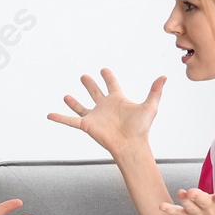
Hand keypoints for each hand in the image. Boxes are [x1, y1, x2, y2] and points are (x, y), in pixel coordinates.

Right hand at [46, 68, 165, 155]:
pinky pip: (70, 120)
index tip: (104, 69)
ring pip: (81, 107)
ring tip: (66, 96)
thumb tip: (165, 76)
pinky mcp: (87, 125)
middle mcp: (105, 107)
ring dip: (74, 102)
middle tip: (84, 76)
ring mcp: (95, 116)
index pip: (112, 84)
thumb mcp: (150, 106)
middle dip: (89, 84)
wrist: (131, 145)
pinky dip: (60, 118)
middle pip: (95, 92)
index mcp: (118, 100)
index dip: (108, 76)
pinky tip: (49, 115)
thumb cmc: (141, 128)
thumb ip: (155, 91)